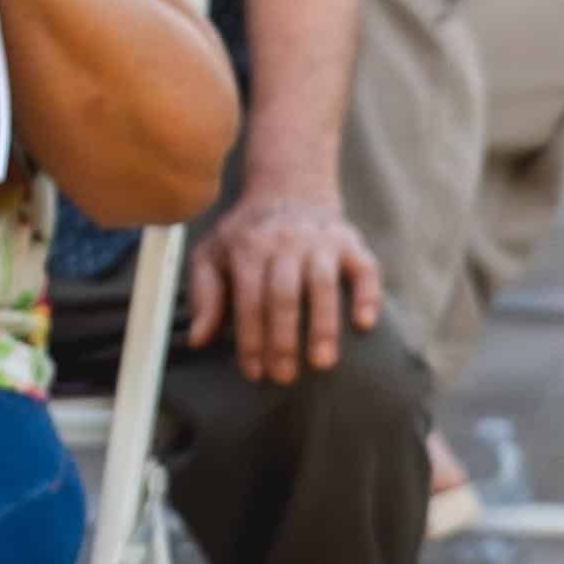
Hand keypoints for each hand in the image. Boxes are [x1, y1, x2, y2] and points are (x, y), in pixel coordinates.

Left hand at [181, 191, 384, 385]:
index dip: (250, 338)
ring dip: (323, 325)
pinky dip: (367, 295)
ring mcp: (321, 242)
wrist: (289, 187)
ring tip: (322, 363)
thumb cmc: (246, 234)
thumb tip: (196, 340)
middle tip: (284, 376)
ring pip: (323, 285)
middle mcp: (285, 242)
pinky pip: (365, 269)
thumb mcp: (212, 254)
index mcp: (248, 247)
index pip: (247, 299)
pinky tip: (364, 324)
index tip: (254, 372)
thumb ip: (204, 296)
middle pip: (284, 295)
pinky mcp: (351, 243)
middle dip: (283, 339)